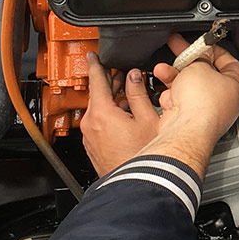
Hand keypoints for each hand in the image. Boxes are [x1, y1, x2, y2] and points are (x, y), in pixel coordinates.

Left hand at [82, 54, 160, 175]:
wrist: (137, 185)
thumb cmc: (143, 158)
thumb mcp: (148, 119)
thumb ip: (139, 94)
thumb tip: (134, 77)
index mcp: (102, 113)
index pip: (96, 80)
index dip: (95, 64)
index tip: (92, 55)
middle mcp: (91, 124)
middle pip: (97, 95)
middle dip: (110, 83)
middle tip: (122, 74)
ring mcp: (90, 137)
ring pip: (98, 110)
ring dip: (112, 101)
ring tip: (128, 96)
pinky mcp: (93, 147)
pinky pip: (99, 124)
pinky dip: (109, 116)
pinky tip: (125, 117)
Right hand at [140, 34, 238, 176]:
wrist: (185, 131)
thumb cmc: (201, 104)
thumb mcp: (199, 66)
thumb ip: (200, 56)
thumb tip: (200, 53)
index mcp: (235, 86)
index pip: (229, 62)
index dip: (214, 50)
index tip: (202, 44)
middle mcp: (224, 100)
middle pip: (205, 74)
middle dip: (188, 63)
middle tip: (177, 50)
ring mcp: (207, 112)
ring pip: (189, 88)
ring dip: (174, 77)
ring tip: (164, 71)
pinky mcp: (191, 121)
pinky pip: (180, 102)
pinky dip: (172, 96)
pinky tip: (168, 96)